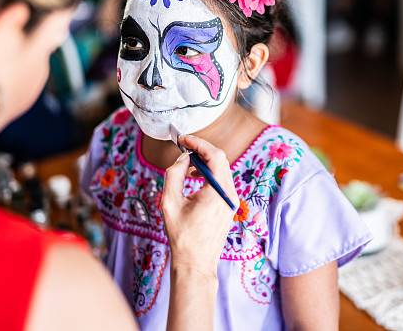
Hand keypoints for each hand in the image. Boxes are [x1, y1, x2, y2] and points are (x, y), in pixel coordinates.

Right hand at [160, 135, 237, 276]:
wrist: (195, 263)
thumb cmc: (181, 237)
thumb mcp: (170, 203)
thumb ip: (174, 175)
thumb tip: (182, 157)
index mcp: (217, 192)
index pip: (215, 155)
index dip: (199, 143)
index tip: (184, 139)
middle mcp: (230, 194)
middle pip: (221, 160)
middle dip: (202, 150)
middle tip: (184, 148)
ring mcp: (233, 200)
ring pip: (223, 169)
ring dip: (206, 162)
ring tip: (188, 166)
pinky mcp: (230, 205)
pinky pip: (223, 181)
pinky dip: (210, 174)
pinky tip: (196, 178)